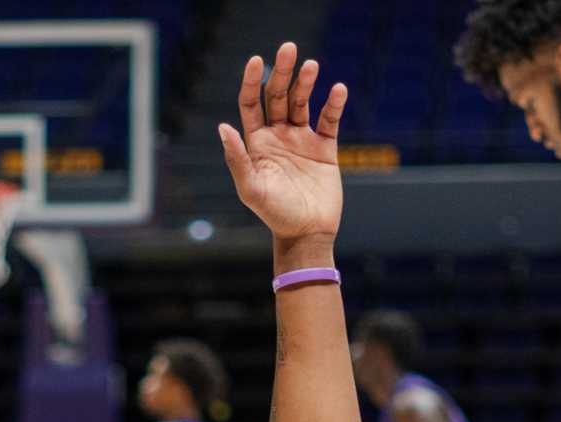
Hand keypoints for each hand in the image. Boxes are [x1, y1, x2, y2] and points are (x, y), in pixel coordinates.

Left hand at [217, 43, 348, 242]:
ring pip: (302, 102)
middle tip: (288, 48)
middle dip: (282, 72)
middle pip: (277, 96)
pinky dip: (333, 104)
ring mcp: (301, 140)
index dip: (252, 81)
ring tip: (311, 65)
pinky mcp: (325, 148)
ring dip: (306, 83)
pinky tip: (337, 89)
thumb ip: (237, 158)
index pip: (251, 104)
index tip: (256, 61)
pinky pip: (329, 120)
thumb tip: (223, 127)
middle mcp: (278, 136)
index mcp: (256, 143)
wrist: (307, 233)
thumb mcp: (251, 188)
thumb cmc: (275, 214)